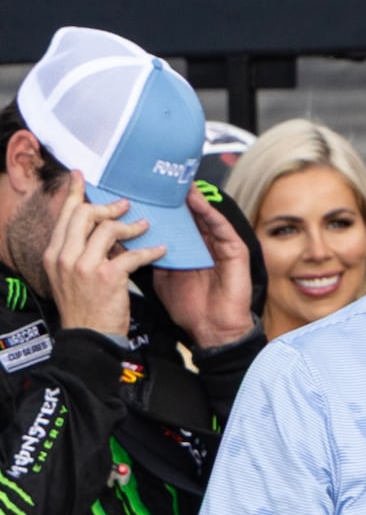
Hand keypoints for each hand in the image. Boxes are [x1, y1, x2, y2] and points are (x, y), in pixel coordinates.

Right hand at [40, 184, 160, 338]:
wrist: (89, 337)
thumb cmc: (85, 305)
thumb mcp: (71, 275)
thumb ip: (80, 250)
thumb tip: (99, 226)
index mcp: (55, 254)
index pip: (64, 216)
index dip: (74, 194)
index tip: (80, 176)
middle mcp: (64, 257)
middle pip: (84, 214)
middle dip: (108, 207)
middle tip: (125, 206)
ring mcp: (84, 267)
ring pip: (108, 229)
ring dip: (131, 226)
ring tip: (145, 227)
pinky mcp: (107, 277)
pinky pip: (132, 253)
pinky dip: (150, 250)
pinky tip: (161, 250)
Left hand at [152, 184, 252, 349]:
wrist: (211, 329)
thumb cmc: (189, 306)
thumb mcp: (159, 276)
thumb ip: (144, 255)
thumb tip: (116, 239)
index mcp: (185, 248)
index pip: (170, 221)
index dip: (157, 206)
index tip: (137, 191)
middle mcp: (202, 242)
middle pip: (186, 214)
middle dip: (171, 196)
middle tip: (154, 178)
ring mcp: (219, 245)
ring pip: (203, 216)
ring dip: (190, 198)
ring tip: (174, 180)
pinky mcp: (234, 250)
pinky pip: (221, 227)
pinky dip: (208, 213)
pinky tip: (195, 201)